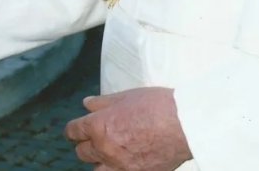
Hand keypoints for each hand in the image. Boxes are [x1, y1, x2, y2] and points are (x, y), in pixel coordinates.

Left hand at [63, 87, 191, 170]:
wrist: (184, 125)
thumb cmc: (157, 106)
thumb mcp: (126, 96)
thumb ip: (103, 102)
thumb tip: (87, 104)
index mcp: (99, 126)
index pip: (73, 131)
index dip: (73, 130)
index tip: (76, 130)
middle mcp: (105, 149)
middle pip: (82, 152)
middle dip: (85, 145)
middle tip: (93, 139)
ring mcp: (121, 166)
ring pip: (97, 170)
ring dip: (99, 162)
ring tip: (107, 155)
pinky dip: (116, 170)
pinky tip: (123, 164)